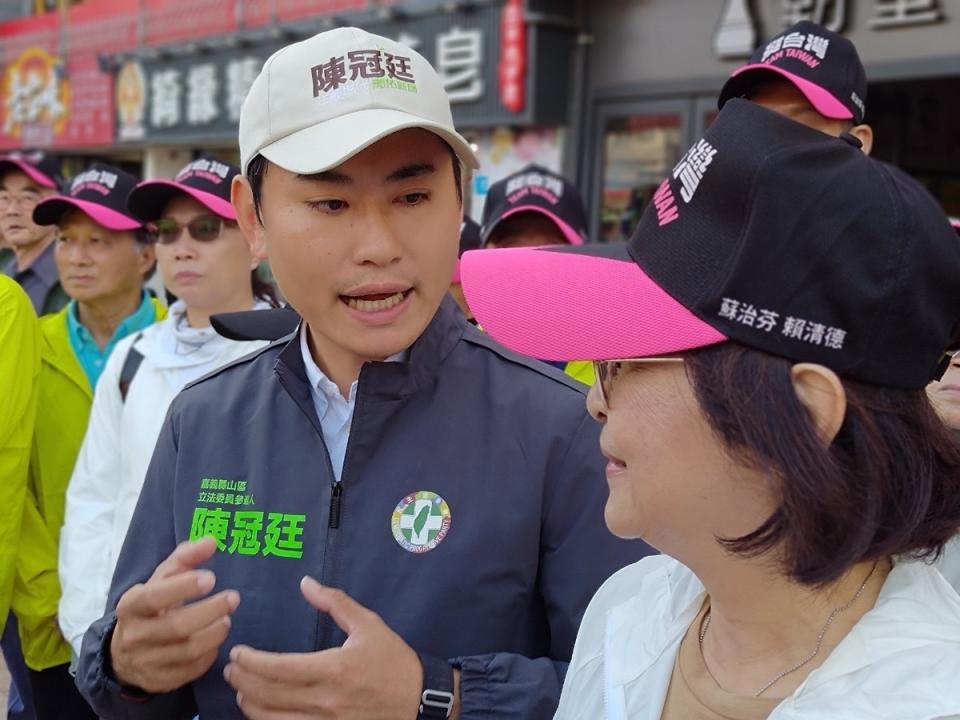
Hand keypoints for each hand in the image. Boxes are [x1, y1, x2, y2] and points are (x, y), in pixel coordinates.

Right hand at [110, 537, 239, 693]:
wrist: (124, 652)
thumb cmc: (152, 606)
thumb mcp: (161, 579)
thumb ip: (186, 557)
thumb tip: (211, 541)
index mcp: (131, 605)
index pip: (155, 597)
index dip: (184, 587)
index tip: (211, 578)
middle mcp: (134, 635)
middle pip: (178, 626)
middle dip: (211, 611)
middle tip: (233, 598)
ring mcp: (146, 661)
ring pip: (188, 650)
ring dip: (215, 633)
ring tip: (226, 620)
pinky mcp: (158, 681)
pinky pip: (191, 670)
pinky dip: (209, 655)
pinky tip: (215, 641)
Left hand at [224, 577, 458, 718]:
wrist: (420, 700)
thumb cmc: (393, 660)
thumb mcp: (368, 624)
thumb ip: (335, 603)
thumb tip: (306, 584)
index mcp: (334, 668)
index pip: (279, 668)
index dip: (251, 662)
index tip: (237, 653)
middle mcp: (326, 700)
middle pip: (268, 696)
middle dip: (242, 682)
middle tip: (230, 669)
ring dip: (250, 706)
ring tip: (241, 692)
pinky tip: (264, 712)